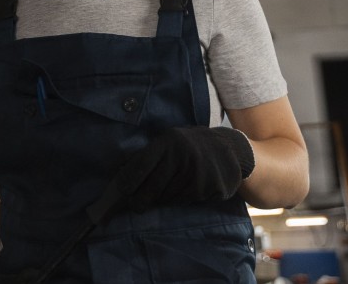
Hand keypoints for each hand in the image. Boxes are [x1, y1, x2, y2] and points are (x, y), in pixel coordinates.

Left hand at [113, 126, 254, 209]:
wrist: (229, 149)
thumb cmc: (189, 146)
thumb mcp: (168, 141)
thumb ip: (147, 154)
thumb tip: (118, 169)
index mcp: (167, 142)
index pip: (141, 165)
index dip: (128, 181)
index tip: (121, 192)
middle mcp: (181, 156)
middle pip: (153, 187)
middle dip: (140, 200)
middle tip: (135, 206)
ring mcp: (196, 173)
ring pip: (168, 197)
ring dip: (161, 200)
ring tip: (163, 193)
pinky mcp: (208, 188)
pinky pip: (185, 201)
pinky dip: (179, 200)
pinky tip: (184, 190)